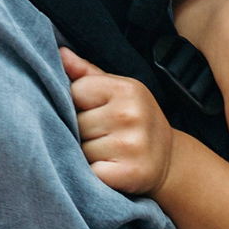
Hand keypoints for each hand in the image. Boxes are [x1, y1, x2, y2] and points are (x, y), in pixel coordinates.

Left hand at [61, 47, 173, 196]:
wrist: (169, 160)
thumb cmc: (135, 121)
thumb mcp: (118, 90)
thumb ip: (86, 74)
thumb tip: (59, 53)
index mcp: (127, 89)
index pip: (75, 91)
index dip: (78, 104)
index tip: (95, 112)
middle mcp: (131, 114)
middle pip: (76, 123)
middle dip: (81, 132)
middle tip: (103, 136)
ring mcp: (131, 145)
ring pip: (80, 150)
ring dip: (86, 155)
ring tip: (105, 153)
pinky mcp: (127, 174)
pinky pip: (89, 173)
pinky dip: (92, 175)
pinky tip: (108, 169)